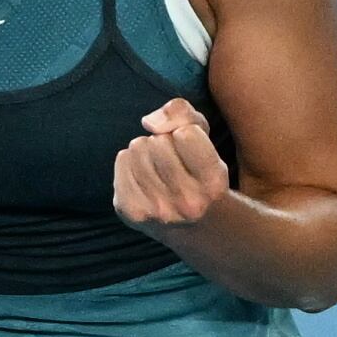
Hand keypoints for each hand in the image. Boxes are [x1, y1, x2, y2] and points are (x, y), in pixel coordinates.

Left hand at [112, 98, 230, 232]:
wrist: (189, 223)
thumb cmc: (196, 169)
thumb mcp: (204, 137)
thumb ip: (183, 113)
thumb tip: (149, 122)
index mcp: (214, 184)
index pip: (185, 134)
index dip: (185, 133)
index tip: (189, 149)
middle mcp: (189, 202)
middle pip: (158, 141)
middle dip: (163, 142)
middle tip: (171, 160)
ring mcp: (158, 211)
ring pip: (137, 148)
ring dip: (145, 151)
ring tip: (157, 168)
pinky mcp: (132, 212)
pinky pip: (122, 160)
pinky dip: (129, 161)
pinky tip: (142, 177)